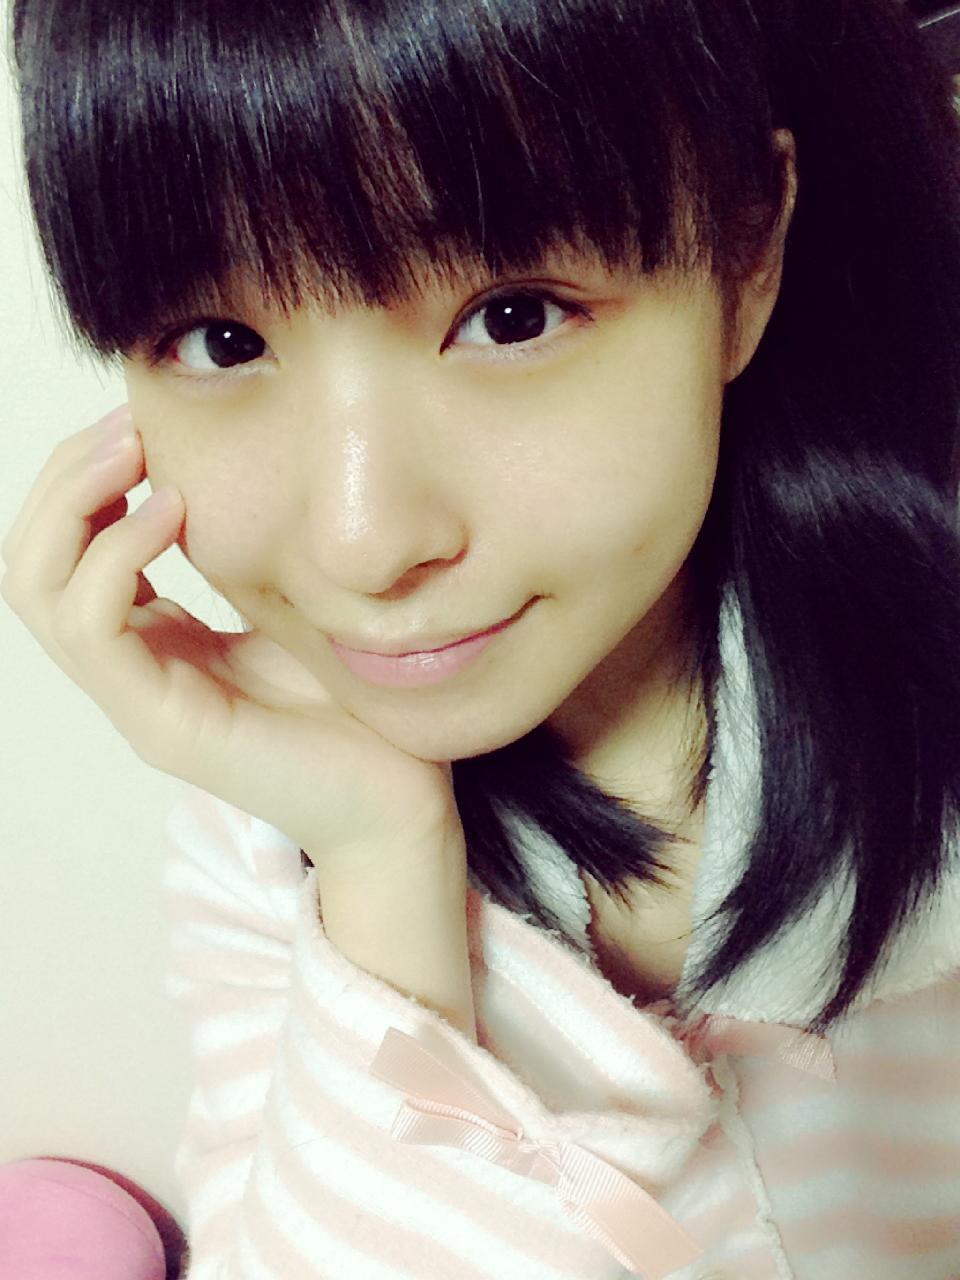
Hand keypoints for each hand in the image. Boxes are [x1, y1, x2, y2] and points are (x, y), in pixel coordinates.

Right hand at [0, 406, 459, 860]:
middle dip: (65, 478)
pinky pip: (94, 630)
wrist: (398, 801)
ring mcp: (137, 701)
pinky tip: (173, 512)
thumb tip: (241, 469)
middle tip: (128, 424)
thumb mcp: (296, 606)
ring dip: (77, 504)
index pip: (68, 552)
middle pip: (32, 563)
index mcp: (156, 641)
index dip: (86, 478)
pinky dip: (115, 556)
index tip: (142, 421)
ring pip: (39, 592)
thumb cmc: (359, 706)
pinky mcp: (162, 726)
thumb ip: (252, 554)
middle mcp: (131, 669)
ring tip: (137, 452)